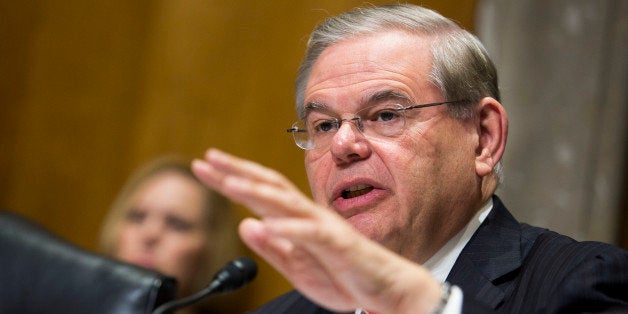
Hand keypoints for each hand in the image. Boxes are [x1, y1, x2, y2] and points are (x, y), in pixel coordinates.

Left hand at [192, 148, 441, 313]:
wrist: (385, 288)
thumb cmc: (342, 274)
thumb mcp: (297, 265)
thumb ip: (272, 246)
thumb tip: (244, 225)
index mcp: (295, 220)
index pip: (259, 192)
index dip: (231, 177)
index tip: (204, 166)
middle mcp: (307, 215)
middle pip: (269, 186)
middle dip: (237, 170)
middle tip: (208, 158)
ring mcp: (323, 227)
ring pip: (287, 203)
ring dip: (257, 192)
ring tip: (229, 183)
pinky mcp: (338, 244)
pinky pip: (311, 234)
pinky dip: (288, 228)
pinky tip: (266, 225)